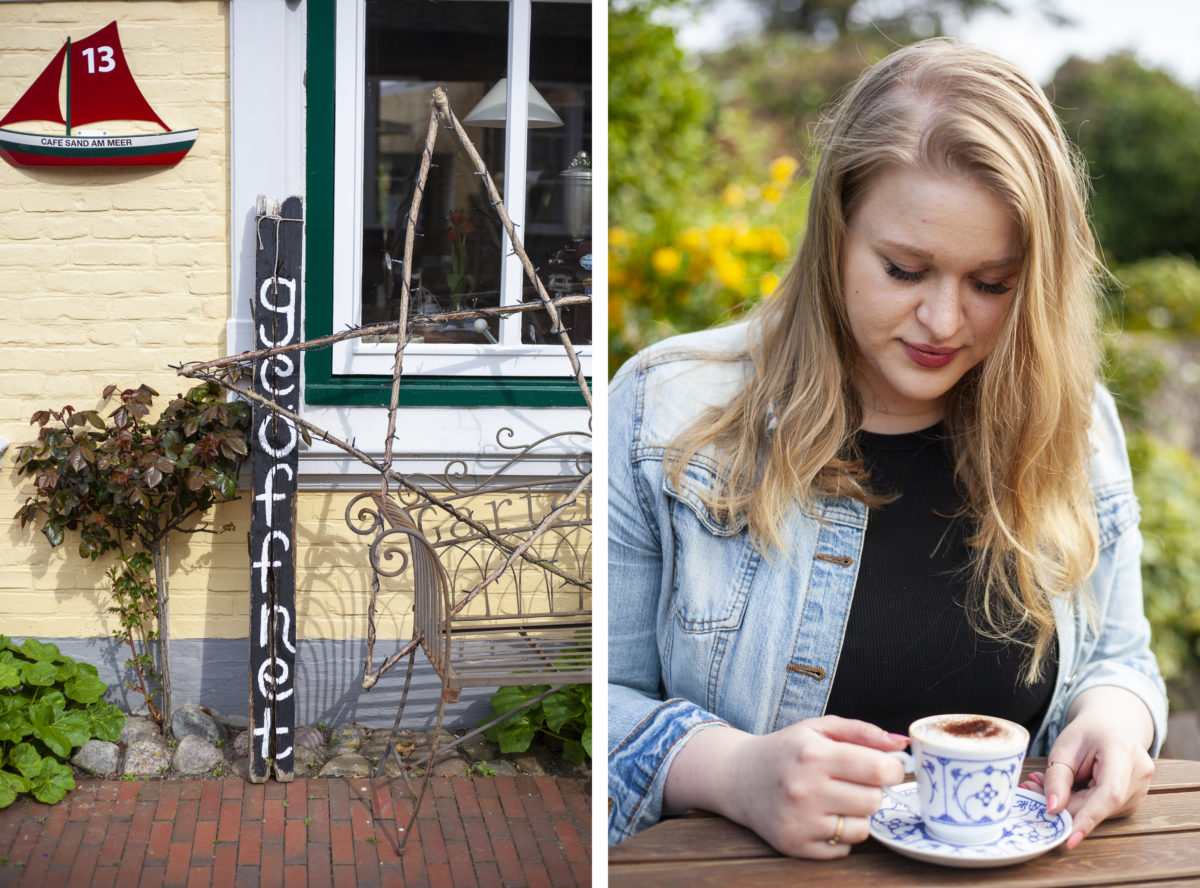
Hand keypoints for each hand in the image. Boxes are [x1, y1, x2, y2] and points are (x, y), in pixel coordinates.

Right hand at [664, 715, 907, 857]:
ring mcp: (799, 820)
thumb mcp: (818, 728)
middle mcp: (804, 788)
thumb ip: (861, 732)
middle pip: (874, 800)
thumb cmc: (785, 751)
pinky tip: (822, 817)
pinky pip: (843, 849)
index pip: (877, 768)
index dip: (893, 769)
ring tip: (836, 800)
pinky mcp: (795, 845)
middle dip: (873, 791)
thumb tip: (902, 744)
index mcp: (812, 753)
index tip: (888, 767)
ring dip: (857, 815)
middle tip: (855, 783)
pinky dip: (840, 835)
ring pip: (862, 828)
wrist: (738, 778)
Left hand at [1019, 688, 1154, 850]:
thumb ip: (1057, 778)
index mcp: (1123, 752)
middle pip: (1100, 805)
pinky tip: (1070, 787)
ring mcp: (1141, 789)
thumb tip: (1052, 810)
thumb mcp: (1064, 748)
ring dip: (1072, 804)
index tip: (1068, 838)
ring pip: (1101, 811)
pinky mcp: (1134, 800)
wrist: (1111, 726)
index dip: (1088, 818)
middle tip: (1031, 789)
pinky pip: (1104, 810)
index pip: (1109, 794)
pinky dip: (1082, 804)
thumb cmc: (1086, 734)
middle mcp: (1139, 773)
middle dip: (1065, 805)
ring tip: (1047, 781)